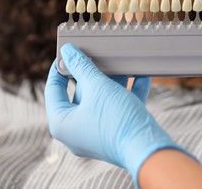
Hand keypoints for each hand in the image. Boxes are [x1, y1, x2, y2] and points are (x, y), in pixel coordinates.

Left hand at [45, 43, 186, 185]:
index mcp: (63, 123)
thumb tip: (68, 51)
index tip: (68, 53)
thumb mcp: (98, 87)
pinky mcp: (117, 134)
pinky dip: (128, 92)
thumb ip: (82, 66)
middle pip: (81, 94)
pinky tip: (141, 76)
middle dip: (94, 73)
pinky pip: (119, 109)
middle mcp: (77, 132)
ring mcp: (98, 134)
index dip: (59, 69)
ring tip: (121, 63)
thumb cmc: (116, 120)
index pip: (53, 91)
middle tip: (99, 54)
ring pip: (102, 100)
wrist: (148, 150)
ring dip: (113, 81)